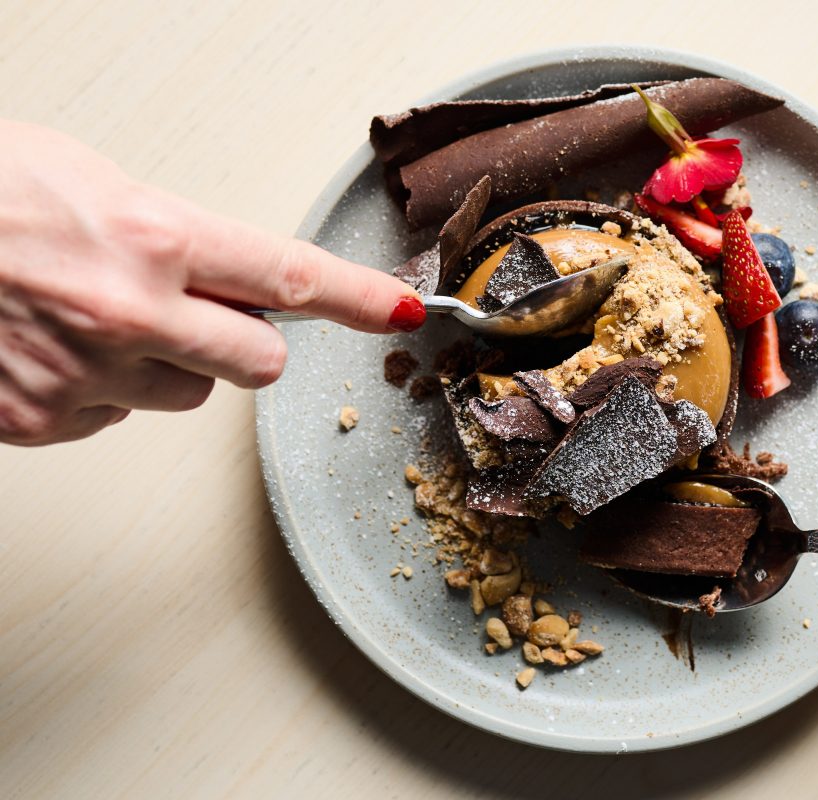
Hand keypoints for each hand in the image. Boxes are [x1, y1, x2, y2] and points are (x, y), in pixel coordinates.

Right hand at [0, 120, 423, 445]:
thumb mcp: (89, 180)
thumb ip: (172, 232)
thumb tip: (222, 269)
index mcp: (153, 238)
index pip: (291, 279)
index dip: (361, 300)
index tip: (405, 312)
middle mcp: (132, 314)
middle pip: (258, 365)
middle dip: (244, 344)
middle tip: (196, 312)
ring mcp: (86, 376)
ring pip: (187, 396)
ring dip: (167, 365)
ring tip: (95, 319)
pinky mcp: (40, 421)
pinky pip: (113, 417)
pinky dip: (98, 389)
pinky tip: (51, 347)